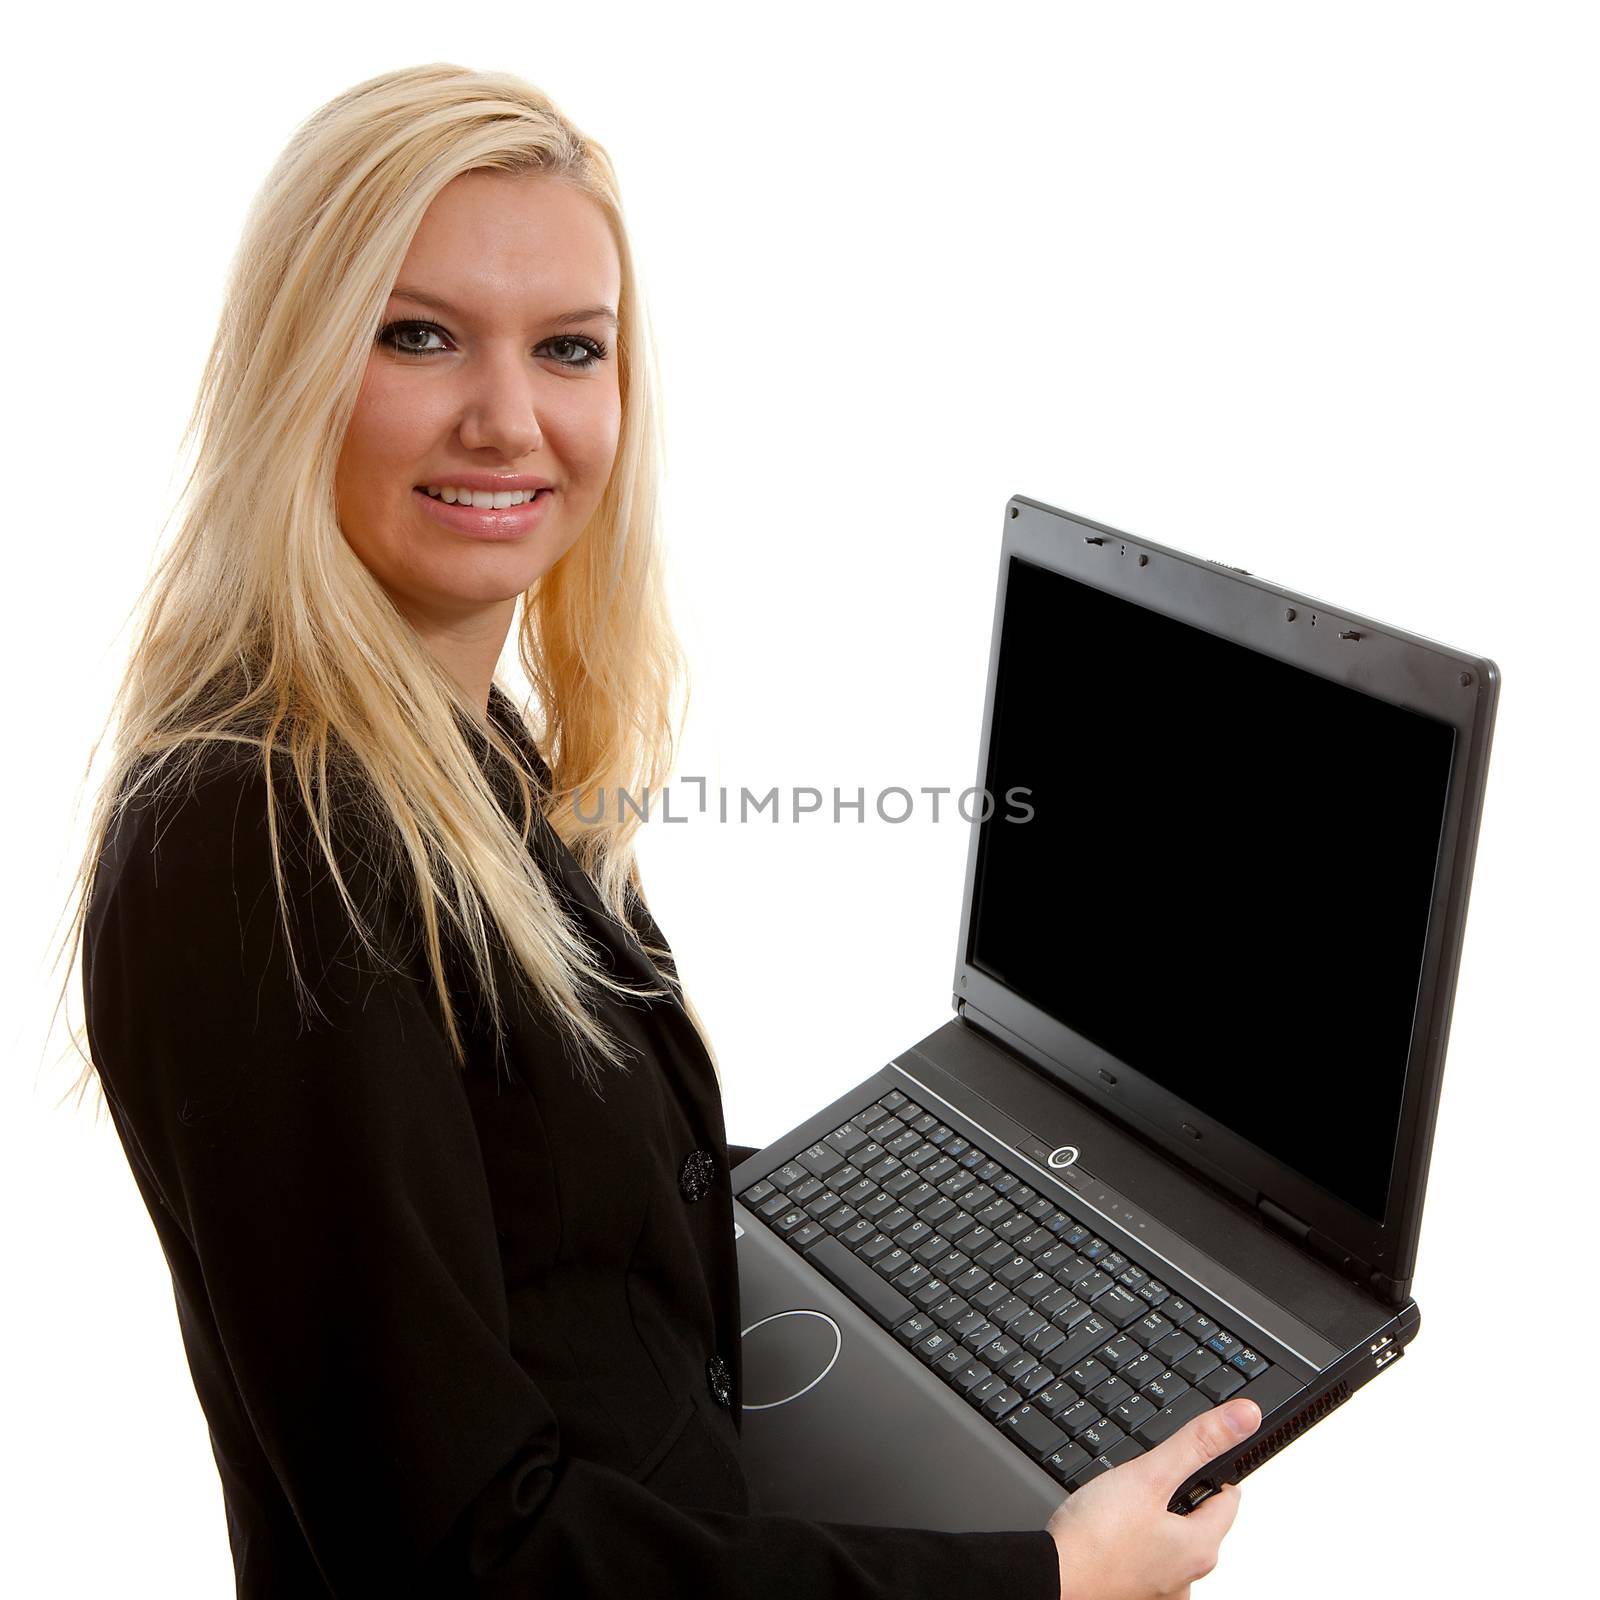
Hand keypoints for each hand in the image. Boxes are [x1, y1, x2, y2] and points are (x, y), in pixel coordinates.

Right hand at [1046, 1397, 1260, 1599]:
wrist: (1052, 1578)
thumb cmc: (1094, 1538)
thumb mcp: (1148, 1475)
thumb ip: (1197, 1443)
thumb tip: (1244, 1417)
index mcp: (1201, 1549)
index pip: (1228, 1497)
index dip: (1206, 1470)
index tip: (1181, 1460)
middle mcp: (1188, 1578)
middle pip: (1196, 1520)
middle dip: (1172, 1497)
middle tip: (1138, 1484)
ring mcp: (1160, 1592)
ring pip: (1168, 1542)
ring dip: (1151, 1523)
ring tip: (1118, 1509)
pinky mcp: (1133, 1594)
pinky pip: (1144, 1561)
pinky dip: (1132, 1546)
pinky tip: (1108, 1536)